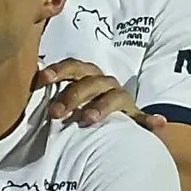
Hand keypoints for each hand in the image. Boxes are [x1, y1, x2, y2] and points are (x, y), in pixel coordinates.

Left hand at [36, 59, 164, 129]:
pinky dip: (150, 121)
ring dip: (102, 106)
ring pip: (113, 97)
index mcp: (86, 76)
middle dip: (72, 96)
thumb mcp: (63, 97)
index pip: (72, 67)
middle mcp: (103, 83)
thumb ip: (51, 92)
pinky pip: (143, 119)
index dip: (58, 70)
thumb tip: (32, 77)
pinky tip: (158, 123)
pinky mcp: (134, 115)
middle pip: (89, 83)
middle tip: (55, 114)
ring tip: (88, 119)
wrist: (105, 122)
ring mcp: (120, 98)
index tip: (43, 79)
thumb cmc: (77, 107)